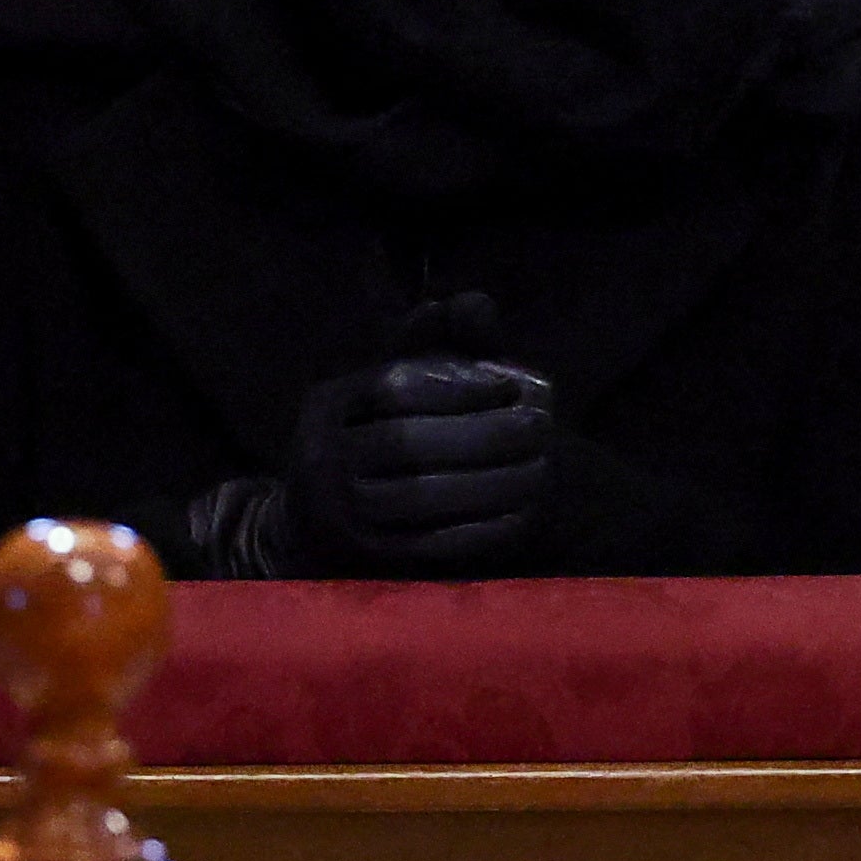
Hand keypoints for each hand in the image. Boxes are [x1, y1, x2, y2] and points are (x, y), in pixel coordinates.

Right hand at [292, 296, 558, 570]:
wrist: (319, 523)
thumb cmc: (376, 436)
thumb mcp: (396, 386)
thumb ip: (439, 344)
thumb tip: (476, 301)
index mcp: (327, 404)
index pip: (394, 386)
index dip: (458, 384)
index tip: (511, 385)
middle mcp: (322, 455)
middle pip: (407, 442)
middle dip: (483, 434)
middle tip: (540, 427)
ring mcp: (339, 512)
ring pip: (420, 495)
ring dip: (491, 482)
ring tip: (541, 468)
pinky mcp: (366, 559)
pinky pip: (429, 544)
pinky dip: (480, 527)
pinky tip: (521, 512)